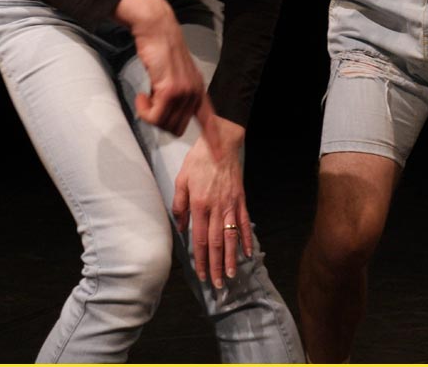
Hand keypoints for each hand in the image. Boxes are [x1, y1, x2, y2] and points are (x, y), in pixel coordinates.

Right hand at [114, 0, 217, 146]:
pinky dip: (143, 110)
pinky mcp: (170, 90)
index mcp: (198, 90)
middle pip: (175, 129)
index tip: (219, 156)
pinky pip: (154, 116)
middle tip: (149, 102)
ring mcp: (184, 92)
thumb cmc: (160, 50)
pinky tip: (140, 95)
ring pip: (163, 124)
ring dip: (149, 114)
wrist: (157, 29)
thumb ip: (175, 93)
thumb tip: (165, 114)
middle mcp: (195, 93)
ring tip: (145, 95)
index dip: (214, 139)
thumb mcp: (173, 74)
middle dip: (158, 120)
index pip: (210, 120)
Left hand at [171, 115, 252, 288]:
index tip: (202, 275)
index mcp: (200, 205)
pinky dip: (246, 239)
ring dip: (232, 258)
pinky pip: (244, 223)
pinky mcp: (241, 200)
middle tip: (218, 285)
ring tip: (231, 275)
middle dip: (217, 266)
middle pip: (217, 243)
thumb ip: (180, 204)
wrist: (221, 142)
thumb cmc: (198, 160)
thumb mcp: (182, 179)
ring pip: (231, 237)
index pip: (200, 239)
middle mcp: (217, 208)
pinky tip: (247, 253)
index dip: (201, 259)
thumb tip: (181, 227)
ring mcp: (231, 205)